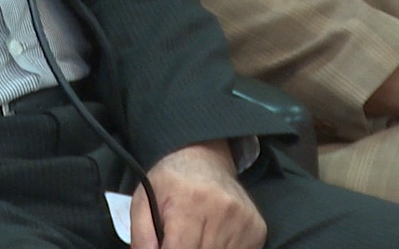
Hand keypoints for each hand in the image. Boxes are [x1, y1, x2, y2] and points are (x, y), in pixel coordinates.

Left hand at [129, 140, 264, 248]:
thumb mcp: (143, 200)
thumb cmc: (172, 182)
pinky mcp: (257, 230)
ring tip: (194, 238)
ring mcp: (243, 221)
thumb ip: (141, 236)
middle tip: (179, 240)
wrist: (205, 159)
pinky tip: (211, 238)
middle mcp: (222, 210)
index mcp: (190, 202)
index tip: (166, 246)